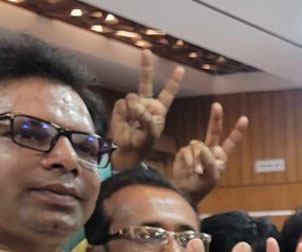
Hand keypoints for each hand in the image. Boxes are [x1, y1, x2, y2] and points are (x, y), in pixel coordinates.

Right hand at [110, 50, 182, 170]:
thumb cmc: (143, 144)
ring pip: (132, 98)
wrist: (128, 150)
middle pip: (145, 82)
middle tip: (146, 51)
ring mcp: (132, 104)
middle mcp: (145, 103)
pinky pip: (122, 105)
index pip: (168, 93)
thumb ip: (146, 118)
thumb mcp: (151, 134)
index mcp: (158, 110)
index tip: (180, 69)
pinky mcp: (120, 107)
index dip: (173, 81)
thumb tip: (133, 102)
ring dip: (133, 111)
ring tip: (135, 124)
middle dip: (146, 66)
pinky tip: (126, 123)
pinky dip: (123, 114)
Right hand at [169, 102, 248, 204]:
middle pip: (214, 131)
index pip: (231, 142)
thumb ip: (210, 164)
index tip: (245, 119)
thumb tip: (203, 148)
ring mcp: (197, 150)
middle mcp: (210, 150)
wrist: (186, 191)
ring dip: (197, 160)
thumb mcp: (211, 178)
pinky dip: (189, 161)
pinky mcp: (185, 152)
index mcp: (221, 156)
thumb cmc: (202, 186)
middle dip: (216, 118)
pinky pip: (188, 151)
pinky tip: (189, 169)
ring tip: (197, 172)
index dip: (237, 131)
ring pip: (198, 146)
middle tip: (216, 105)